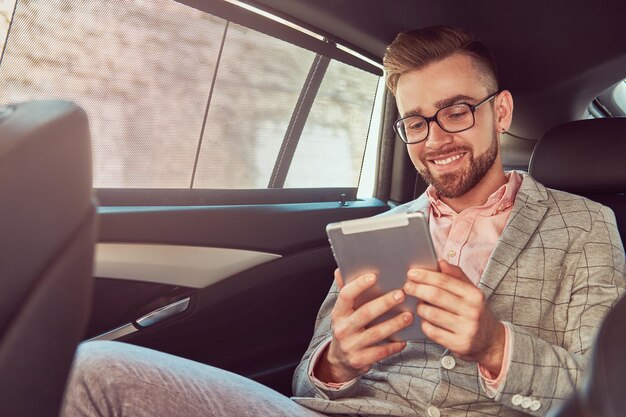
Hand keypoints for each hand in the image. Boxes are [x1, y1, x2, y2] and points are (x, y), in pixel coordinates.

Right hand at [314, 269, 413, 382]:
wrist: (339, 360)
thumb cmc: (347, 329)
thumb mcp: (342, 313)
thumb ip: (346, 293)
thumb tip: (340, 270)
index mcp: (338, 313)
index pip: (346, 295)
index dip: (359, 285)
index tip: (375, 276)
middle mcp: (342, 329)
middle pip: (365, 313)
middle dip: (384, 303)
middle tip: (401, 294)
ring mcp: (350, 346)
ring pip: (376, 333)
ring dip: (394, 324)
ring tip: (409, 316)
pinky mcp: (360, 360)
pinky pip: (381, 352)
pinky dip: (394, 346)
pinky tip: (404, 340)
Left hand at [403, 260, 504, 375]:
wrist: (491, 341)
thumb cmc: (476, 313)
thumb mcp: (472, 293)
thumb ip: (456, 276)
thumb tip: (440, 261)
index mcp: (475, 295)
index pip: (445, 281)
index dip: (425, 276)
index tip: (412, 273)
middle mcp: (472, 312)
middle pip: (436, 295)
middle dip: (417, 289)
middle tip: (407, 287)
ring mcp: (466, 329)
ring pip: (432, 314)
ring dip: (420, 308)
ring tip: (418, 305)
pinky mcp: (458, 345)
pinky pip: (432, 331)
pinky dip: (424, 324)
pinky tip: (425, 320)